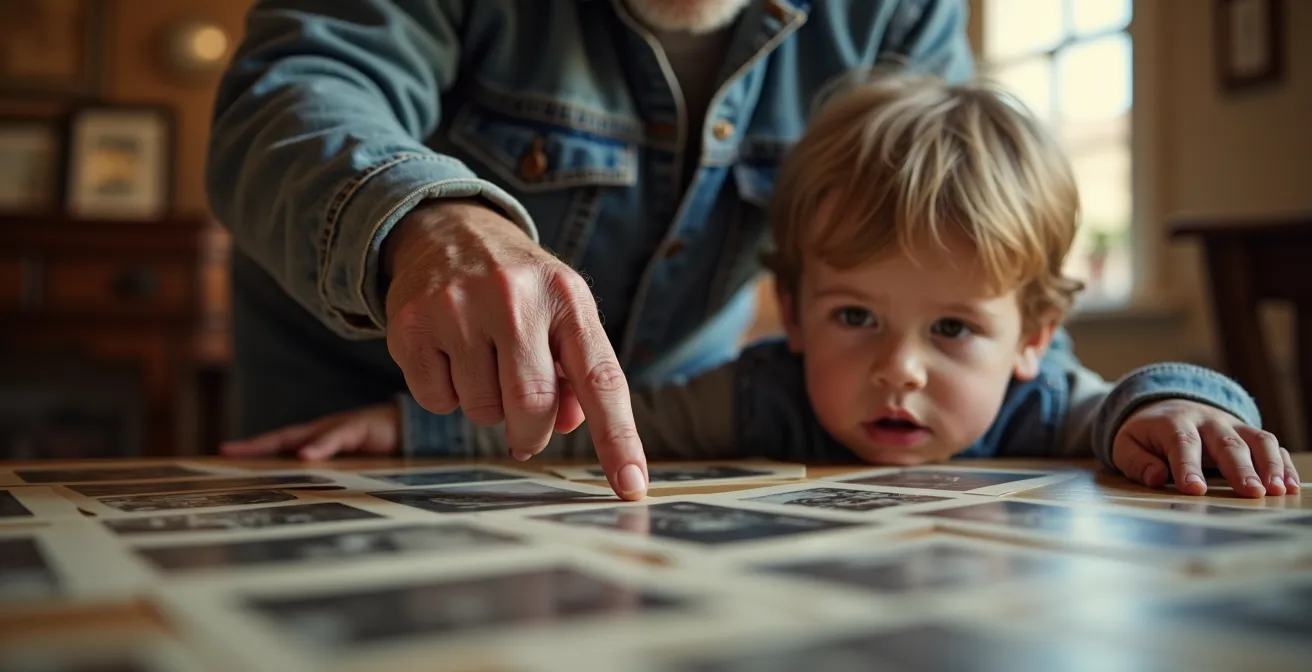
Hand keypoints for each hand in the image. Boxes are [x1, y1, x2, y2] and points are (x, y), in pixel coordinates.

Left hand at [220, 403, 399, 460]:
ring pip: (304, 435)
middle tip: (227, 452)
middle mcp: (322, 432)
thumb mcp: (351, 466)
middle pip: (282, 437)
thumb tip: (308, 498)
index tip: (224, 455)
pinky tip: (306, 455)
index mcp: (317, 441)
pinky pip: (337, 436)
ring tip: (255, 454)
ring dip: (279, 446)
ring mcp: (339, 427)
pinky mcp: (359, 427)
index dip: (254, 449)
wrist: (410, 428)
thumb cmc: (378, 447)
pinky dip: (320, 445)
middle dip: (255, 445)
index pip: (280, 445)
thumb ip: (331, 476)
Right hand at [382, 199, 648, 499]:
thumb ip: (578, 374)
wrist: (448, 229)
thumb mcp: (563, 314)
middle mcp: (514, 295)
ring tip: (483, 364)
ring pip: (481, 409)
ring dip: (487, 408)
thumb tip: (567, 426)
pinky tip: (449, 357)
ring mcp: (458, 305)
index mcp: (567, 298)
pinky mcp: (411, 321)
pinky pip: (435, 400)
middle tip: (525, 429)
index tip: (632, 485)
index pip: (602, 380)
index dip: (619, 438)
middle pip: (532, 406)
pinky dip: (445, 395)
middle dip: (531, 433)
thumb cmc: (520, 289)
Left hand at [1112, 399, 1299, 497]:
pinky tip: (1290, 486)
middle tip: (1252, 492)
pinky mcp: (1247, 433)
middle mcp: (1206, 421)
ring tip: (1278, 490)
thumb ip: (1137, 462)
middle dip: (1240, 468)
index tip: (1195, 490)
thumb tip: (1156, 478)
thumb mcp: (1127, 445)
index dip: (1187, 466)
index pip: (1182, 443)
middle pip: (1226, 443)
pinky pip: (1270, 445)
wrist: (1164, 406)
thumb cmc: (1146, 434)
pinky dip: (1283, 464)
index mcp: (1172, 422)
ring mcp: (1231, 425)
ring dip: (1269, 464)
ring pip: (1256, 439)